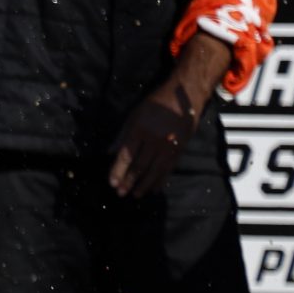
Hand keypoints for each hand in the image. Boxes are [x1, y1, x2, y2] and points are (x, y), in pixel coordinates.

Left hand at [109, 34, 231, 196]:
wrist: (184, 97)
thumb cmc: (155, 104)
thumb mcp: (133, 115)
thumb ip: (121, 135)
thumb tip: (109, 153)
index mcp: (139, 131)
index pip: (125, 156)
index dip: (117, 171)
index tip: (112, 183)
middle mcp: (153, 141)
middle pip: (139, 166)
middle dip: (129, 181)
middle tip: (121, 194)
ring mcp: (168, 147)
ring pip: (154, 171)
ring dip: (144, 184)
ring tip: (135, 195)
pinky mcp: (179, 150)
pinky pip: (168, 169)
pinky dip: (160, 180)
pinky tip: (154, 188)